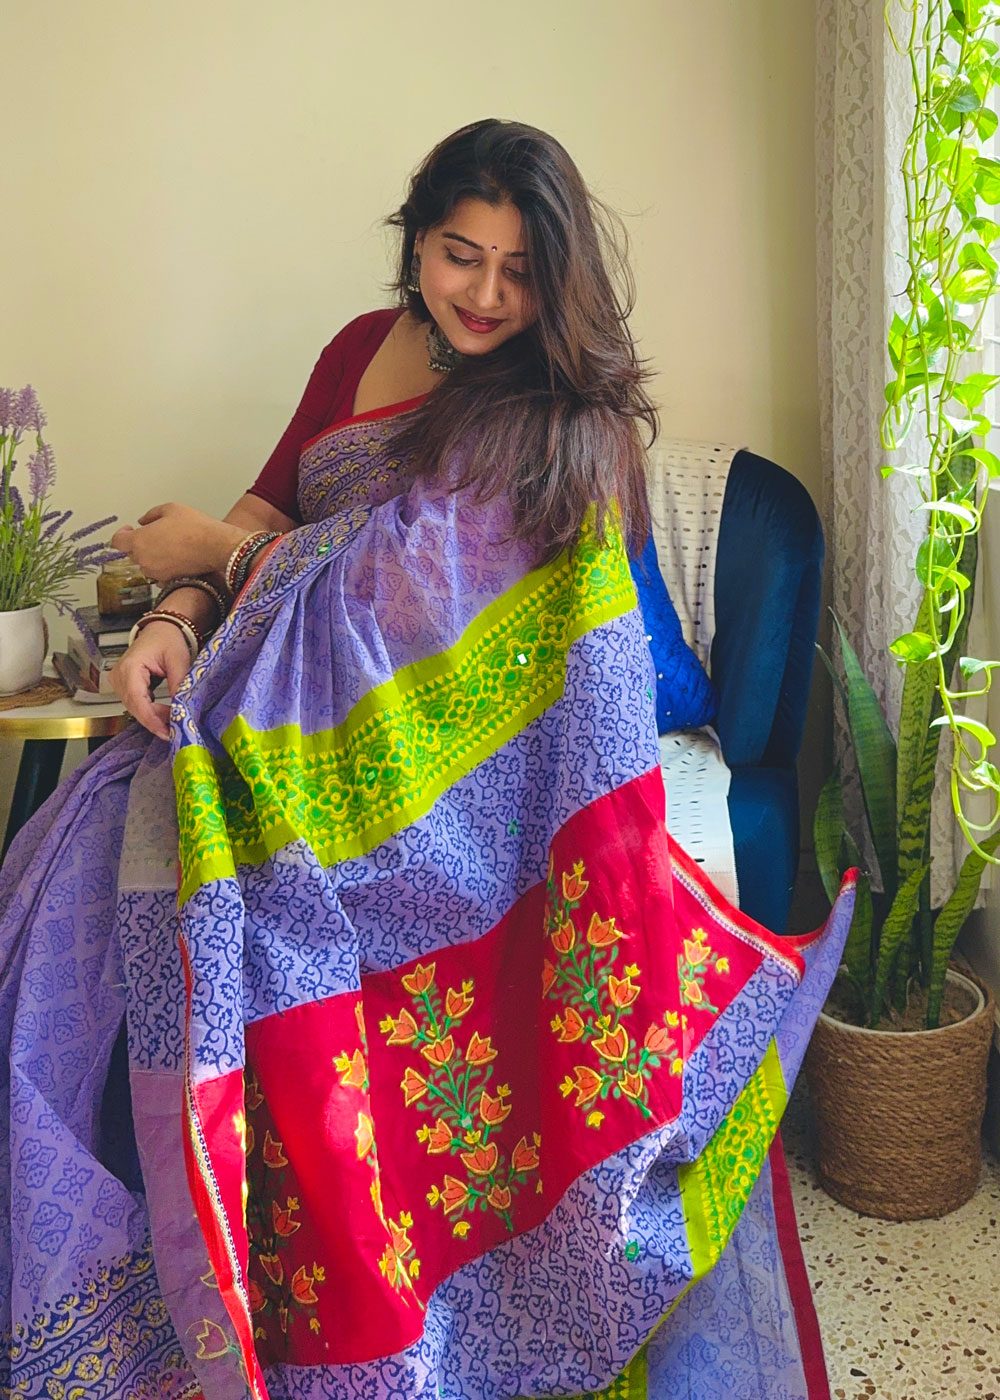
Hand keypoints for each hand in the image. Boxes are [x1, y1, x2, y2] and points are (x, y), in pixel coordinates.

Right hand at [110, 620, 192, 739]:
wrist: (161, 629)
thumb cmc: (167, 639)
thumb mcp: (178, 660)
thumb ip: (179, 684)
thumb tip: (181, 708)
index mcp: (130, 667)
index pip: (138, 701)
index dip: (152, 720)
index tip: (166, 732)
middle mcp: (119, 676)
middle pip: (135, 708)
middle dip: (155, 721)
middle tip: (174, 730)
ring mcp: (119, 682)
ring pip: (135, 709)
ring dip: (154, 717)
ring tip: (172, 721)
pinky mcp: (124, 686)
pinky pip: (136, 704)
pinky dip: (151, 711)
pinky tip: (164, 715)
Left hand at [111, 503, 245, 582]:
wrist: (215, 546)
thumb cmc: (195, 527)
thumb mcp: (170, 509)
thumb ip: (151, 515)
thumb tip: (143, 522)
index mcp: (139, 540)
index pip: (117, 542)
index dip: (122, 534)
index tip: (129, 530)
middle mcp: (144, 559)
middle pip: (132, 553)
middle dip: (140, 543)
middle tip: (154, 535)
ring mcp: (155, 572)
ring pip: (146, 564)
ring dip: (151, 556)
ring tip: (168, 545)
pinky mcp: (168, 581)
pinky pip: (158, 575)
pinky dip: (163, 567)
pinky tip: (175, 558)